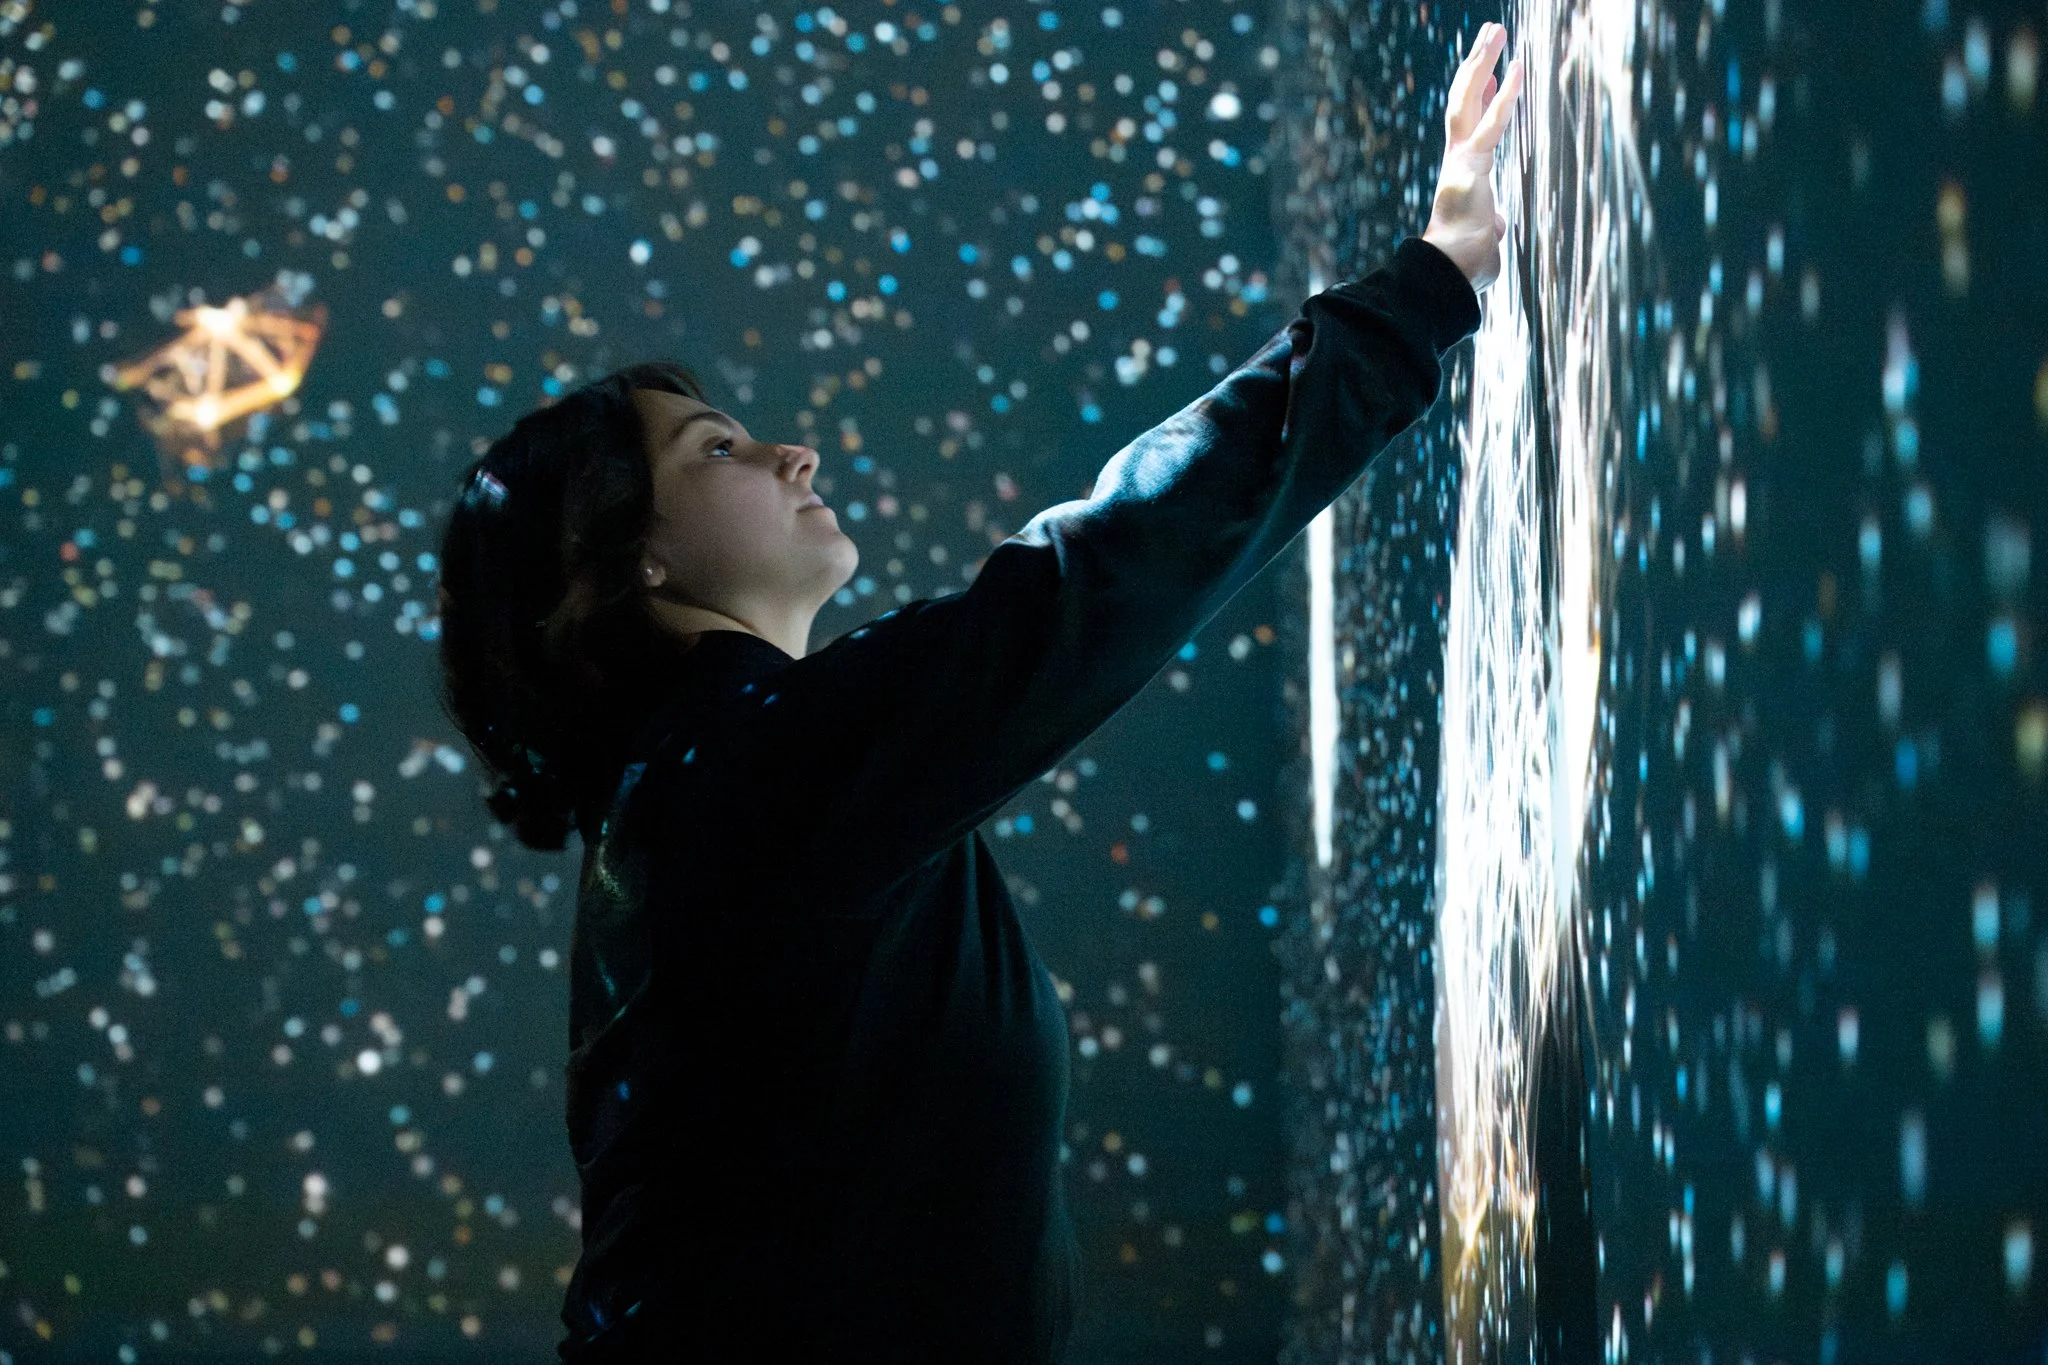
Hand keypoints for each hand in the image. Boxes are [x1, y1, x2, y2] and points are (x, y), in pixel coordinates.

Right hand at [1422, 21, 1521, 294]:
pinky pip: (1491, 123)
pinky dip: (1504, 96)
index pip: (1473, 127)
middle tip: (1490, 33)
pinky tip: (1515, 66)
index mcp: (1463, 175)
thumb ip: (1490, 224)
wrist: (1451, 275)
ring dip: (1481, 63)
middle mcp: (1457, 161)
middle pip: (1464, 101)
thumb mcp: (1484, 238)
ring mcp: (1460, 160)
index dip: (1485, 98)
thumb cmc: (1466, 266)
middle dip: (1478, 65)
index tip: (1495, 74)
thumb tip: (1495, 226)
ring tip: (1494, 30)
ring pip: (1467, 100)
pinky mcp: (1470, 166)